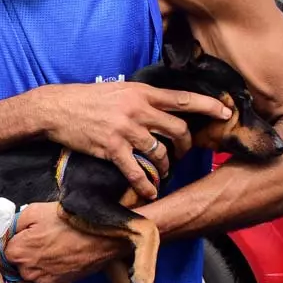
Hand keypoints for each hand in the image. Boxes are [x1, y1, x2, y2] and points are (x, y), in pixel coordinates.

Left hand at [2, 202, 124, 282]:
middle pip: (17, 263)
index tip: (21, 234)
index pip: (3, 251)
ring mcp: (45, 281)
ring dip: (37, 262)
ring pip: (32, 272)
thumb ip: (13, 223)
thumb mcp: (34, 211)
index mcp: (18, 253)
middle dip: (24, 252)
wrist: (101, 235)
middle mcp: (28, 272)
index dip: (12, 241)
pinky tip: (61, 256)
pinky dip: (50, 269)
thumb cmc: (66, 220)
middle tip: (40, 237)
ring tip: (53, 246)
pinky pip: (47, 278)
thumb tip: (7, 232)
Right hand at [40, 82, 230, 199]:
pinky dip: (146, 185)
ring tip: (162, 173)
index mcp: (141, 92)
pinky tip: (149, 192)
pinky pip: (136, 171)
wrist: (55, 108)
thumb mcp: (118, 89)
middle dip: (185, 146)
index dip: (208, 106)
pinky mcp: (111, 148)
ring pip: (160, 153)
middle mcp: (137, 110)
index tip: (226, 113)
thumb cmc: (86, 98)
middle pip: (177, 130)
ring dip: (165, 168)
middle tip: (182, 154)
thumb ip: (141, 98)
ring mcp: (125, 130)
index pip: (183, 99)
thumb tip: (162, 108)